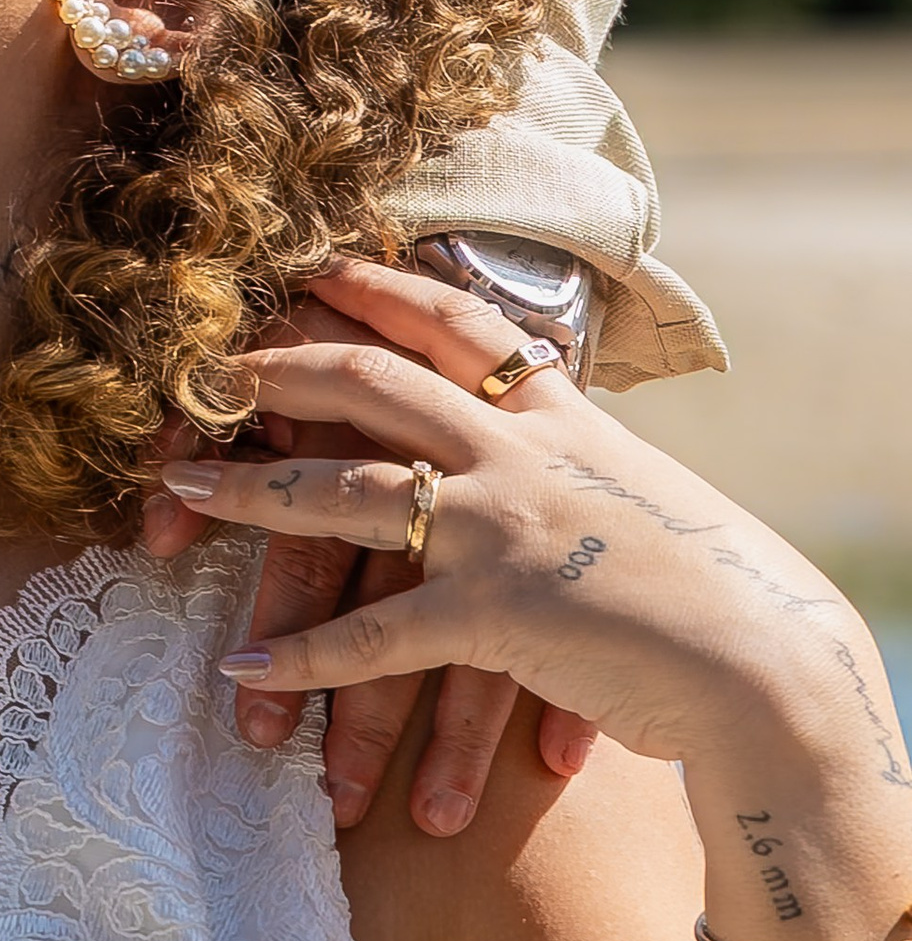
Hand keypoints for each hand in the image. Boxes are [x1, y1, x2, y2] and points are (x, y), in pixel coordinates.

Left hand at [159, 259, 882, 771]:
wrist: (764, 655)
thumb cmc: (707, 576)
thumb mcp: (631, 484)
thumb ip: (568, 455)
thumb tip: (531, 444)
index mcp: (554, 412)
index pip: (451, 321)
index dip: (373, 289)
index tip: (308, 265)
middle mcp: (517, 451)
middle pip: (370, 383)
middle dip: (277, 371)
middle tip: (205, 371)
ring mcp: (499, 528)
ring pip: (343, 497)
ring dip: (246, 496)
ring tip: (175, 495)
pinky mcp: (493, 615)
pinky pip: (373, 636)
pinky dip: (303, 658)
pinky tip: (243, 674)